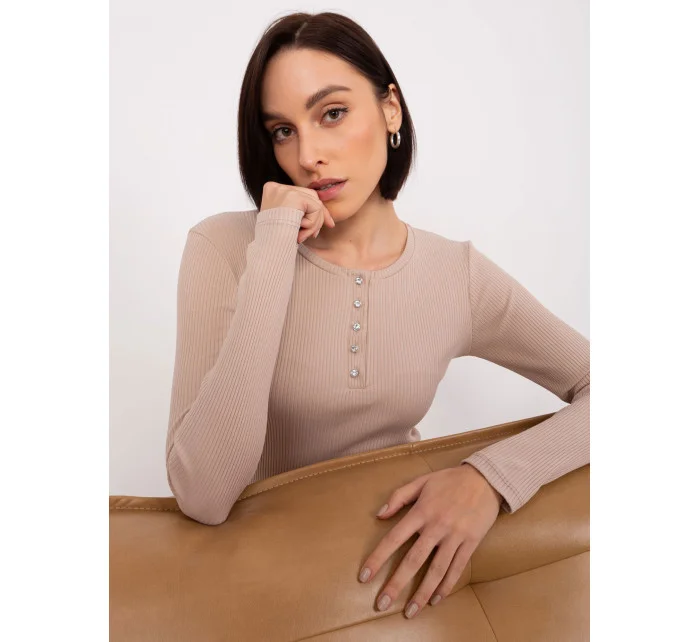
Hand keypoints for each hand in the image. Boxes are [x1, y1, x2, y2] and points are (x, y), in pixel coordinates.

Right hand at [259, 181, 335, 243]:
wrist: (268, 248)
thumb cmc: (275, 239)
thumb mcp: (285, 221)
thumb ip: (299, 212)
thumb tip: (323, 211)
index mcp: (272, 191)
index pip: (300, 196)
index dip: (313, 211)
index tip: (324, 226)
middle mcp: (277, 187)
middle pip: (310, 196)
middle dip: (319, 216)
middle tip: (316, 234)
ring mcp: (285, 190)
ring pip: (315, 203)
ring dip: (315, 224)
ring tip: (303, 237)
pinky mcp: (295, 197)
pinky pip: (316, 208)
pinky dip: (312, 224)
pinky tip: (300, 234)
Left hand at [357, 463, 501, 618]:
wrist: (485, 478)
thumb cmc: (449, 480)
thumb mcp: (421, 481)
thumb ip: (399, 497)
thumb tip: (379, 515)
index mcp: (421, 511)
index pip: (394, 538)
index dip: (378, 558)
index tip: (365, 575)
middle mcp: (436, 526)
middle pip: (413, 560)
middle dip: (396, 584)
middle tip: (382, 604)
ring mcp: (455, 536)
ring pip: (436, 570)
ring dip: (422, 593)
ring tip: (410, 612)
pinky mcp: (470, 542)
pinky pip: (457, 568)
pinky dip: (446, 586)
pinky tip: (436, 599)